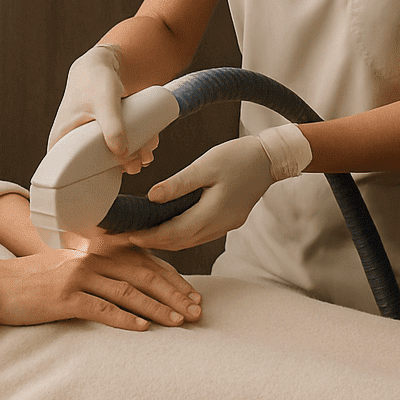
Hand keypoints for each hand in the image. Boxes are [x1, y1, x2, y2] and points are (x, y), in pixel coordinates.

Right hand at [0, 239, 201, 331]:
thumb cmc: (35, 282)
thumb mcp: (71, 268)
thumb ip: (100, 270)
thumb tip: (135, 284)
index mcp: (96, 249)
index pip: (144, 261)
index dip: (172, 278)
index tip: (193, 295)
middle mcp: (91, 258)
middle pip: (142, 274)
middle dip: (173, 294)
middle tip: (196, 312)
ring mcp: (77, 276)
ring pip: (127, 292)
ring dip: (157, 308)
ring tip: (178, 322)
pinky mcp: (64, 297)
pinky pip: (100, 308)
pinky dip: (124, 318)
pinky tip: (142, 328)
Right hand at [48, 44, 156, 173]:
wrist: (102, 64)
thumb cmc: (96, 81)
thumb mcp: (105, 103)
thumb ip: (112, 127)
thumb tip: (120, 153)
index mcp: (60, 141)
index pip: (69, 173)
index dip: (94, 177)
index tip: (118, 171)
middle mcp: (71, 144)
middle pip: (95, 167)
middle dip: (121, 166)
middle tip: (140, 161)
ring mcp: (87, 140)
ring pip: (110, 157)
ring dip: (131, 157)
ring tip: (148, 151)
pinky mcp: (102, 135)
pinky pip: (117, 147)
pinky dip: (133, 147)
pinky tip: (148, 145)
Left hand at [128, 136, 273, 251]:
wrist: (271, 158)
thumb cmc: (238, 156)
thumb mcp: (204, 165)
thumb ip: (178, 184)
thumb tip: (151, 198)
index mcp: (212, 213)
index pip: (173, 234)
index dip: (150, 238)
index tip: (129, 237)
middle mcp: (219, 225)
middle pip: (181, 243)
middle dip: (155, 243)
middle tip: (130, 239)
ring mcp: (226, 225)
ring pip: (191, 241)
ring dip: (169, 241)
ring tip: (146, 235)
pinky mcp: (230, 220)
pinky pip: (201, 234)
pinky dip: (183, 235)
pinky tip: (172, 227)